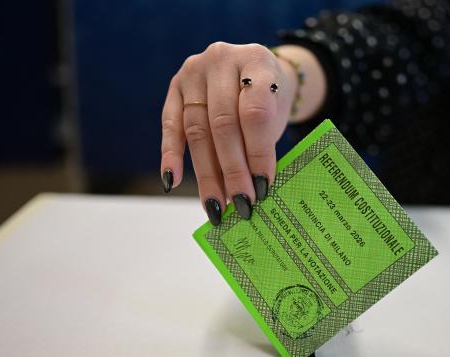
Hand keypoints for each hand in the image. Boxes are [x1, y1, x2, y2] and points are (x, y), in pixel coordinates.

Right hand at [160, 42, 296, 224]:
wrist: (256, 72)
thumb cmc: (270, 97)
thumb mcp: (279, 110)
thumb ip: (266, 141)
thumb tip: (253, 190)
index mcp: (256, 60)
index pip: (255, 112)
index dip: (258, 152)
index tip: (262, 185)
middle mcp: (221, 59)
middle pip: (223, 124)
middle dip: (233, 170)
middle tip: (241, 203)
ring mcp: (193, 71)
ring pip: (197, 130)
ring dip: (207, 173)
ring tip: (217, 204)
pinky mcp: (174, 87)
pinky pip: (170, 125)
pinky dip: (171, 155)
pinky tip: (172, 181)